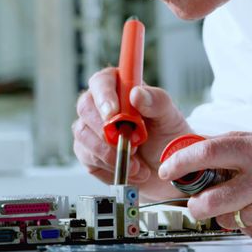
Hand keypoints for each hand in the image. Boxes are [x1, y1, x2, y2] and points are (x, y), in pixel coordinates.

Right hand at [72, 68, 191, 199]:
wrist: (166, 168)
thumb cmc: (167, 137)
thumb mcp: (169, 117)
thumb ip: (156, 102)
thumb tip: (136, 93)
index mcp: (120, 87)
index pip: (101, 82)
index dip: (104, 96)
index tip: (113, 113)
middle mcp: (100, 105)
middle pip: (85, 107)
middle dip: (104, 129)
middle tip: (131, 146)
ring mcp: (91, 128)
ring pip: (82, 134)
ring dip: (109, 153)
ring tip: (136, 164)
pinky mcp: (87, 151)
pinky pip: (87, 157)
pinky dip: (109, 167)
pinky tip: (129, 170)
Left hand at [157, 132, 251, 243]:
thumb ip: (241, 145)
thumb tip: (202, 149)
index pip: (210, 152)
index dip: (181, 161)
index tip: (168, 168)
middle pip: (211, 199)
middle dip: (196, 205)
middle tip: (196, 202)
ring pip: (229, 218)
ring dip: (231, 214)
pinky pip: (251, 232)